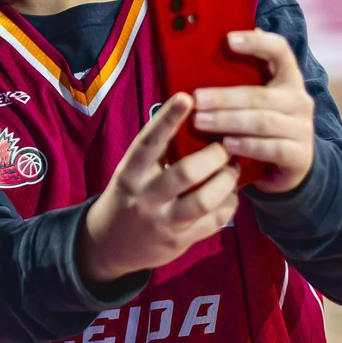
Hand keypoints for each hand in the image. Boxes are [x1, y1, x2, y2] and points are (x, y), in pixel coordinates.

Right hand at [78, 94, 240, 285]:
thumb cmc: (127, 196)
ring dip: (226, 181)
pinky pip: (213, 222)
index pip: (149, 142)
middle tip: (227, 146)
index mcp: (130, 173)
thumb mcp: (131, 173)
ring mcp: (162, 221)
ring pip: (203, 200)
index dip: (168, 119)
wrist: (108, 245)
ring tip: (233, 170)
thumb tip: (193, 122)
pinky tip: (231, 195)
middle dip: (214, 156)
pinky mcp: (179, 241)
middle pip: (186, 173)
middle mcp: (145, 196)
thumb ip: (156, 154)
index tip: (186, 97)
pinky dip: (228, 205)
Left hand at [192, 29, 315, 193]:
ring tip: (201, 122)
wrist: (293, 163)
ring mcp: (302, 128)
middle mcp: (299, 100)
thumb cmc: (264, 123)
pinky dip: (248, 146)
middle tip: (197, 99)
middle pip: (260, 95)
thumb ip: (243, 76)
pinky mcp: (300, 155)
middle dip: (224, 97)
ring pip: (263, 122)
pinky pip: (272, 148)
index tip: (228, 39)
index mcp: (288, 78)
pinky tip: (226, 145)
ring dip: (229, 121)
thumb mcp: (257, 99)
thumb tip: (213, 45)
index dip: (257, 42)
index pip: (280, 50)